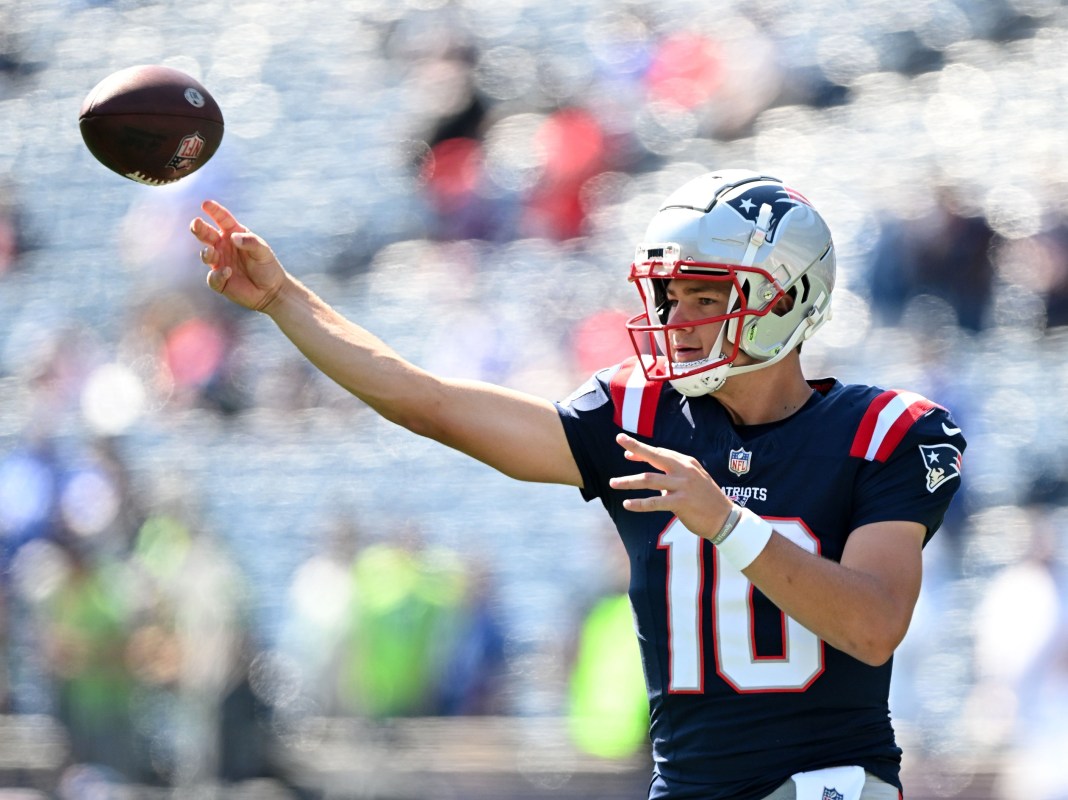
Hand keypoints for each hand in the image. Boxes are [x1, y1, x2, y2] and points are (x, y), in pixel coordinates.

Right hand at [189, 200, 285, 311]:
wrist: (271, 291)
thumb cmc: (267, 266)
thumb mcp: (263, 251)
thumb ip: (251, 242)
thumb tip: (233, 237)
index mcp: (234, 234)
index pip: (222, 219)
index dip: (214, 211)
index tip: (206, 204)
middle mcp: (223, 247)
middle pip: (206, 235)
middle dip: (199, 228)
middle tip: (196, 223)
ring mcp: (220, 263)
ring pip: (206, 254)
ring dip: (207, 253)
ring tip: (212, 252)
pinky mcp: (220, 281)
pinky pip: (213, 277)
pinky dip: (218, 275)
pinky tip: (228, 272)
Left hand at [608, 433, 733, 539]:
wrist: (725, 519)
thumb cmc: (706, 499)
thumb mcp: (693, 480)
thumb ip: (673, 475)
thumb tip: (649, 472)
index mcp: (687, 463)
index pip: (661, 453)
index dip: (642, 451)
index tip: (627, 452)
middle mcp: (684, 470)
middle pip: (655, 456)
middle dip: (636, 447)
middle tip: (618, 438)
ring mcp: (683, 486)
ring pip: (649, 479)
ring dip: (629, 481)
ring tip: (613, 483)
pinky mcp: (681, 502)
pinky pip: (655, 502)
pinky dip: (639, 503)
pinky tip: (627, 505)